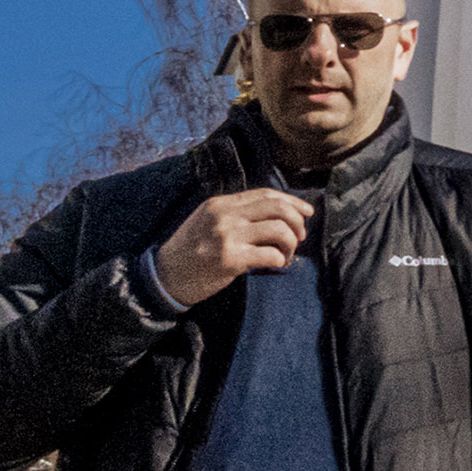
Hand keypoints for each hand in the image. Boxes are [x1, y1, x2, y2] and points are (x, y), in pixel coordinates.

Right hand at [153, 190, 306, 310]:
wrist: (163, 276)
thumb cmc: (190, 250)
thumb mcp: (208, 221)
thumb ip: (237, 214)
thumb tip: (279, 215)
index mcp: (221, 204)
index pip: (266, 194)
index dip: (292, 201)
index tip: (307, 211)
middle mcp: (224, 215)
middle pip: (277, 208)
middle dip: (297, 221)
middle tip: (301, 236)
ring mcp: (226, 236)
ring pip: (279, 229)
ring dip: (291, 243)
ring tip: (286, 254)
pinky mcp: (230, 259)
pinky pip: (271, 254)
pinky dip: (281, 260)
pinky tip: (276, 264)